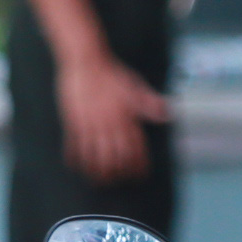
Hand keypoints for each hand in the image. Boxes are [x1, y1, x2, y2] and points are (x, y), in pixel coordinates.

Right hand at [58, 44, 171, 181]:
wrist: (86, 60)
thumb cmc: (111, 72)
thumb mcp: (135, 86)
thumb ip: (150, 103)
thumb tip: (167, 114)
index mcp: (125, 117)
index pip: (135, 148)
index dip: (138, 164)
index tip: (140, 175)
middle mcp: (109, 124)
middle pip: (115, 157)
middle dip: (118, 173)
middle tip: (119, 181)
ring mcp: (90, 124)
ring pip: (94, 156)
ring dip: (97, 171)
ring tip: (99, 181)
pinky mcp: (73, 121)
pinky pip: (73, 145)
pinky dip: (74, 158)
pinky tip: (75, 165)